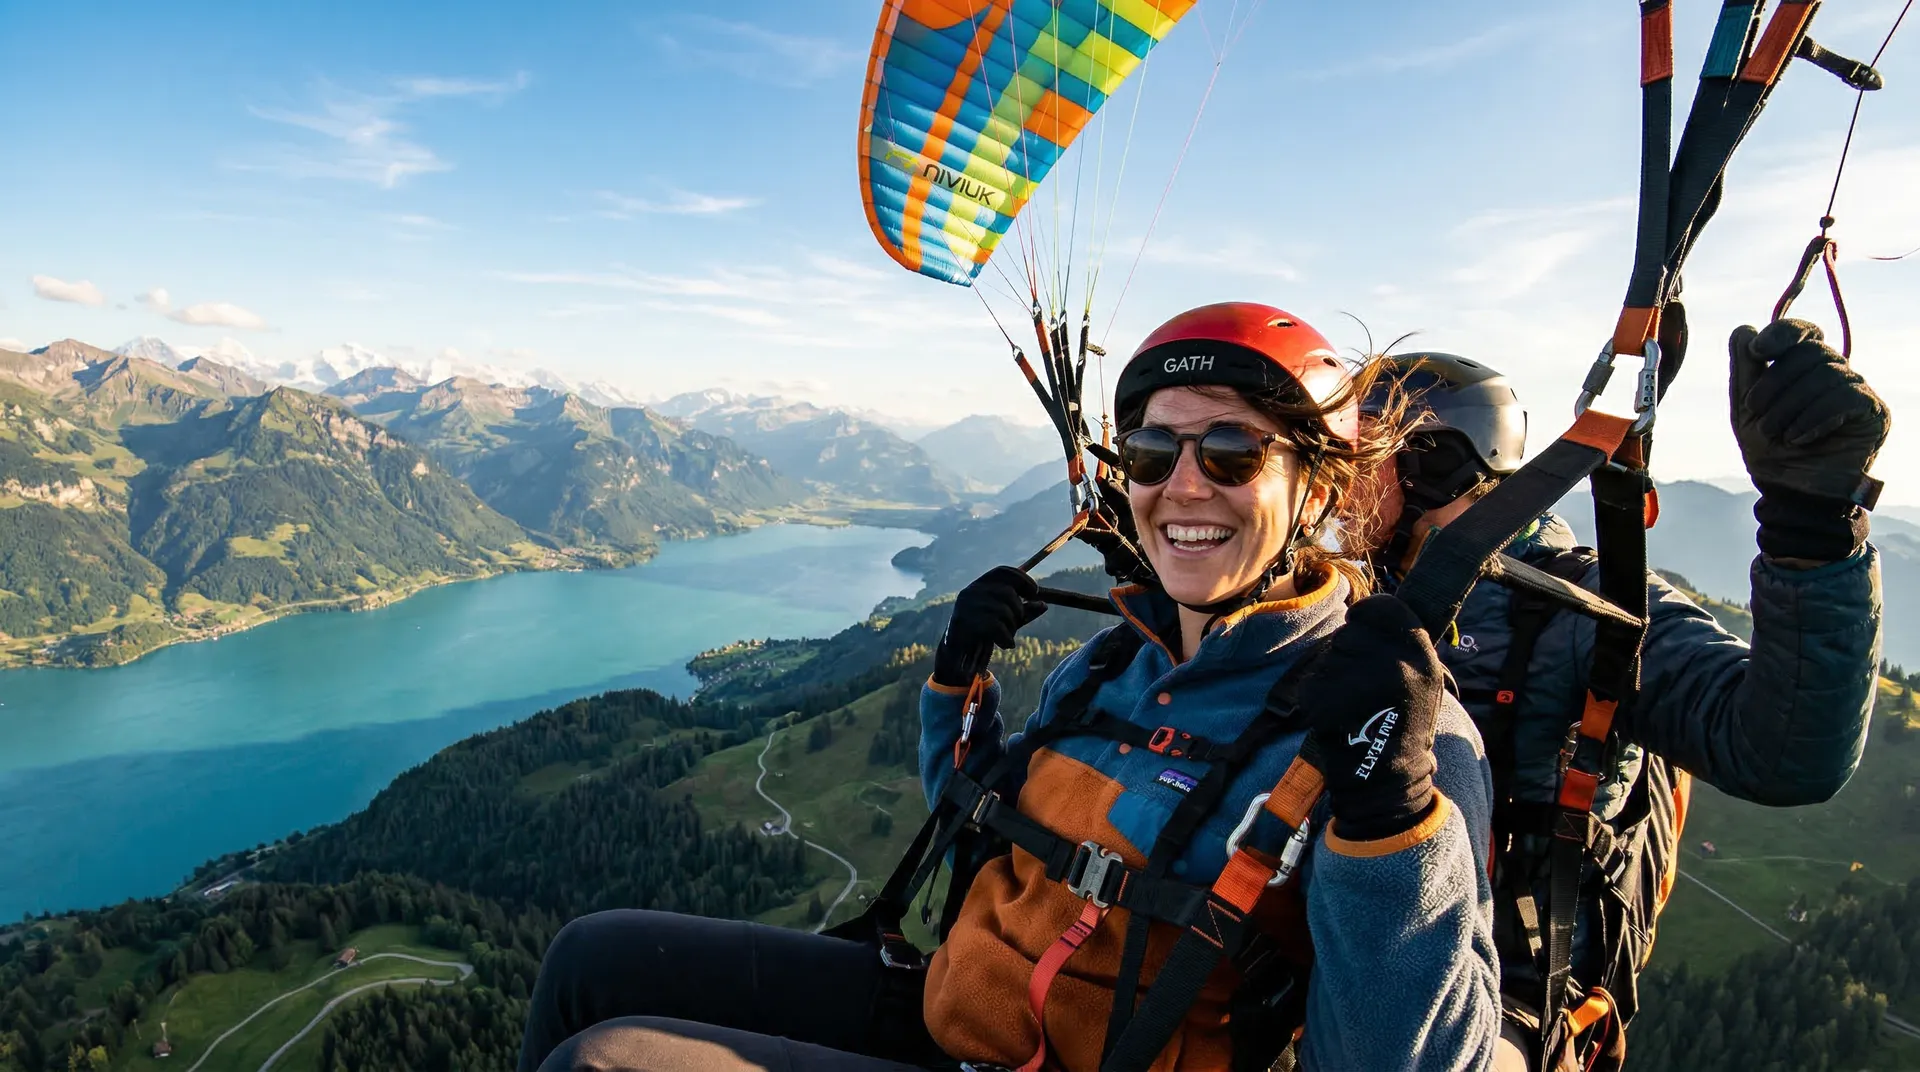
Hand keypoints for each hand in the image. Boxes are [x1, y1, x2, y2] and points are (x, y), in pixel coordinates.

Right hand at [932, 566, 1046, 687]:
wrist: (957, 653)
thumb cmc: (984, 631)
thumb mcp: (1007, 619)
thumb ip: (1024, 611)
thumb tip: (1043, 605)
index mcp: (980, 585)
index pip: (1003, 572)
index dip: (1022, 579)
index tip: (1035, 592)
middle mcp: (971, 591)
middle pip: (1006, 592)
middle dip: (1019, 610)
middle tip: (1018, 623)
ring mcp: (966, 606)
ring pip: (1002, 610)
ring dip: (1012, 627)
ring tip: (1008, 637)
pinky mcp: (964, 622)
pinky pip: (995, 627)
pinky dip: (1006, 638)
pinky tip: (1006, 645)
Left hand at [1299, 595, 1440, 841]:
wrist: (1387, 781)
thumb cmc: (1401, 726)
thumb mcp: (1421, 679)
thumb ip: (1398, 644)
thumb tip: (1365, 611)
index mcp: (1420, 654)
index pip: (1381, 606)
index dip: (1365, 616)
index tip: (1363, 632)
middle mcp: (1394, 664)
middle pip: (1348, 633)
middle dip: (1347, 653)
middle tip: (1361, 687)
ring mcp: (1360, 682)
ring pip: (1327, 657)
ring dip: (1331, 676)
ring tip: (1353, 705)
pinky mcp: (1329, 700)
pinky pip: (1312, 682)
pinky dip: (1317, 697)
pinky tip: (1337, 718)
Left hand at [1730, 320, 1888, 560]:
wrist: (1792, 495)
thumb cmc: (1770, 452)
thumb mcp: (1746, 410)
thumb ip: (1745, 371)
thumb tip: (1743, 329)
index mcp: (1804, 368)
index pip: (1803, 332)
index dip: (1782, 334)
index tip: (1758, 352)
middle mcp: (1835, 373)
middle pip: (1811, 352)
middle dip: (1775, 382)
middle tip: (1756, 413)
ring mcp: (1857, 390)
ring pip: (1826, 374)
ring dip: (1791, 405)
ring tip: (1777, 433)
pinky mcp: (1874, 412)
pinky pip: (1845, 398)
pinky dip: (1814, 417)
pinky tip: (1799, 438)